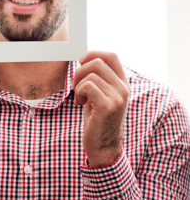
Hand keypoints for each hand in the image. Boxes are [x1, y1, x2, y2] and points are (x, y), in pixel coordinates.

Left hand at [74, 50, 128, 166]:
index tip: (80, 65)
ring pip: (90, 75)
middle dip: (80, 71)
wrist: (103, 145)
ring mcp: (117, 97)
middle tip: (76, 86)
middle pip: (98, 62)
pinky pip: (87, 86)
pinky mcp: (107, 106)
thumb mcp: (100, 95)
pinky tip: (80, 103)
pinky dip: (79, 93)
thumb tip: (83, 59)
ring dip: (78, 85)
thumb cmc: (97, 119)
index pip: (111, 56)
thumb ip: (98, 79)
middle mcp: (123, 88)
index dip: (92, 54)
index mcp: (122, 83)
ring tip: (80, 98)